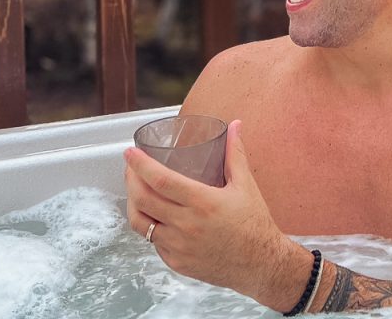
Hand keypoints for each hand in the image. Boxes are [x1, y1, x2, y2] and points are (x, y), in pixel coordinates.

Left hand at [124, 119, 311, 310]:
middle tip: (130, 167)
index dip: (140, 165)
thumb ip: (235, 154)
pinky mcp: (176, 262)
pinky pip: (152, 242)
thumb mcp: (246, 186)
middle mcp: (186, 226)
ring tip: (136, 190)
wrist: (260, 265)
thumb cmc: (254, 225)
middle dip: (130, 180)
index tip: (131, 153)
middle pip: (143, 200)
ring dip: (133, 203)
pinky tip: (153, 214)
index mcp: (203, 203)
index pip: (161, 180)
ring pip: (140, 224)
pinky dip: (149, 225)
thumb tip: (234, 126)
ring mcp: (178, 247)